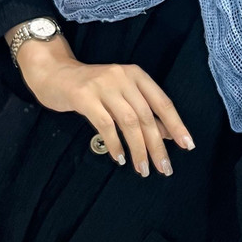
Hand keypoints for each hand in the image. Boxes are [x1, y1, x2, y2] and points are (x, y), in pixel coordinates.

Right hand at [23, 59, 194, 177]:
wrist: (54, 73)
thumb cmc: (92, 87)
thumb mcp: (121, 94)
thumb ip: (143, 110)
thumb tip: (168, 134)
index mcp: (136, 75)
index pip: (162, 102)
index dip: (176, 124)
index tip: (188, 145)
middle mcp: (123, 77)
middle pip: (146, 116)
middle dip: (157, 145)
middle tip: (164, 168)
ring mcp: (103, 86)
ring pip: (129, 122)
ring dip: (138, 148)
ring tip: (143, 169)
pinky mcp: (83, 97)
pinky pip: (105, 125)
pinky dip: (115, 144)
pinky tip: (120, 158)